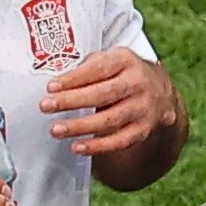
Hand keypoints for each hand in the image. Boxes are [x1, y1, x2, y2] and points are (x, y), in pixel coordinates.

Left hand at [41, 47, 179, 156]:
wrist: (160, 92)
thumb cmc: (123, 74)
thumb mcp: (109, 59)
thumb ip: (86, 68)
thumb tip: (56, 85)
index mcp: (126, 60)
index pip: (98, 69)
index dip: (73, 79)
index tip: (51, 87)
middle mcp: (138, 83)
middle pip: (103, 94)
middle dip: (72, 101)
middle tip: (46, 106)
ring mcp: (143, 108)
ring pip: (110, 120)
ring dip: (81, 126)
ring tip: (56, 129)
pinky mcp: (144, 129)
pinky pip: (120, 141)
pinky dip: (98, 146)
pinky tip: (78, 146)